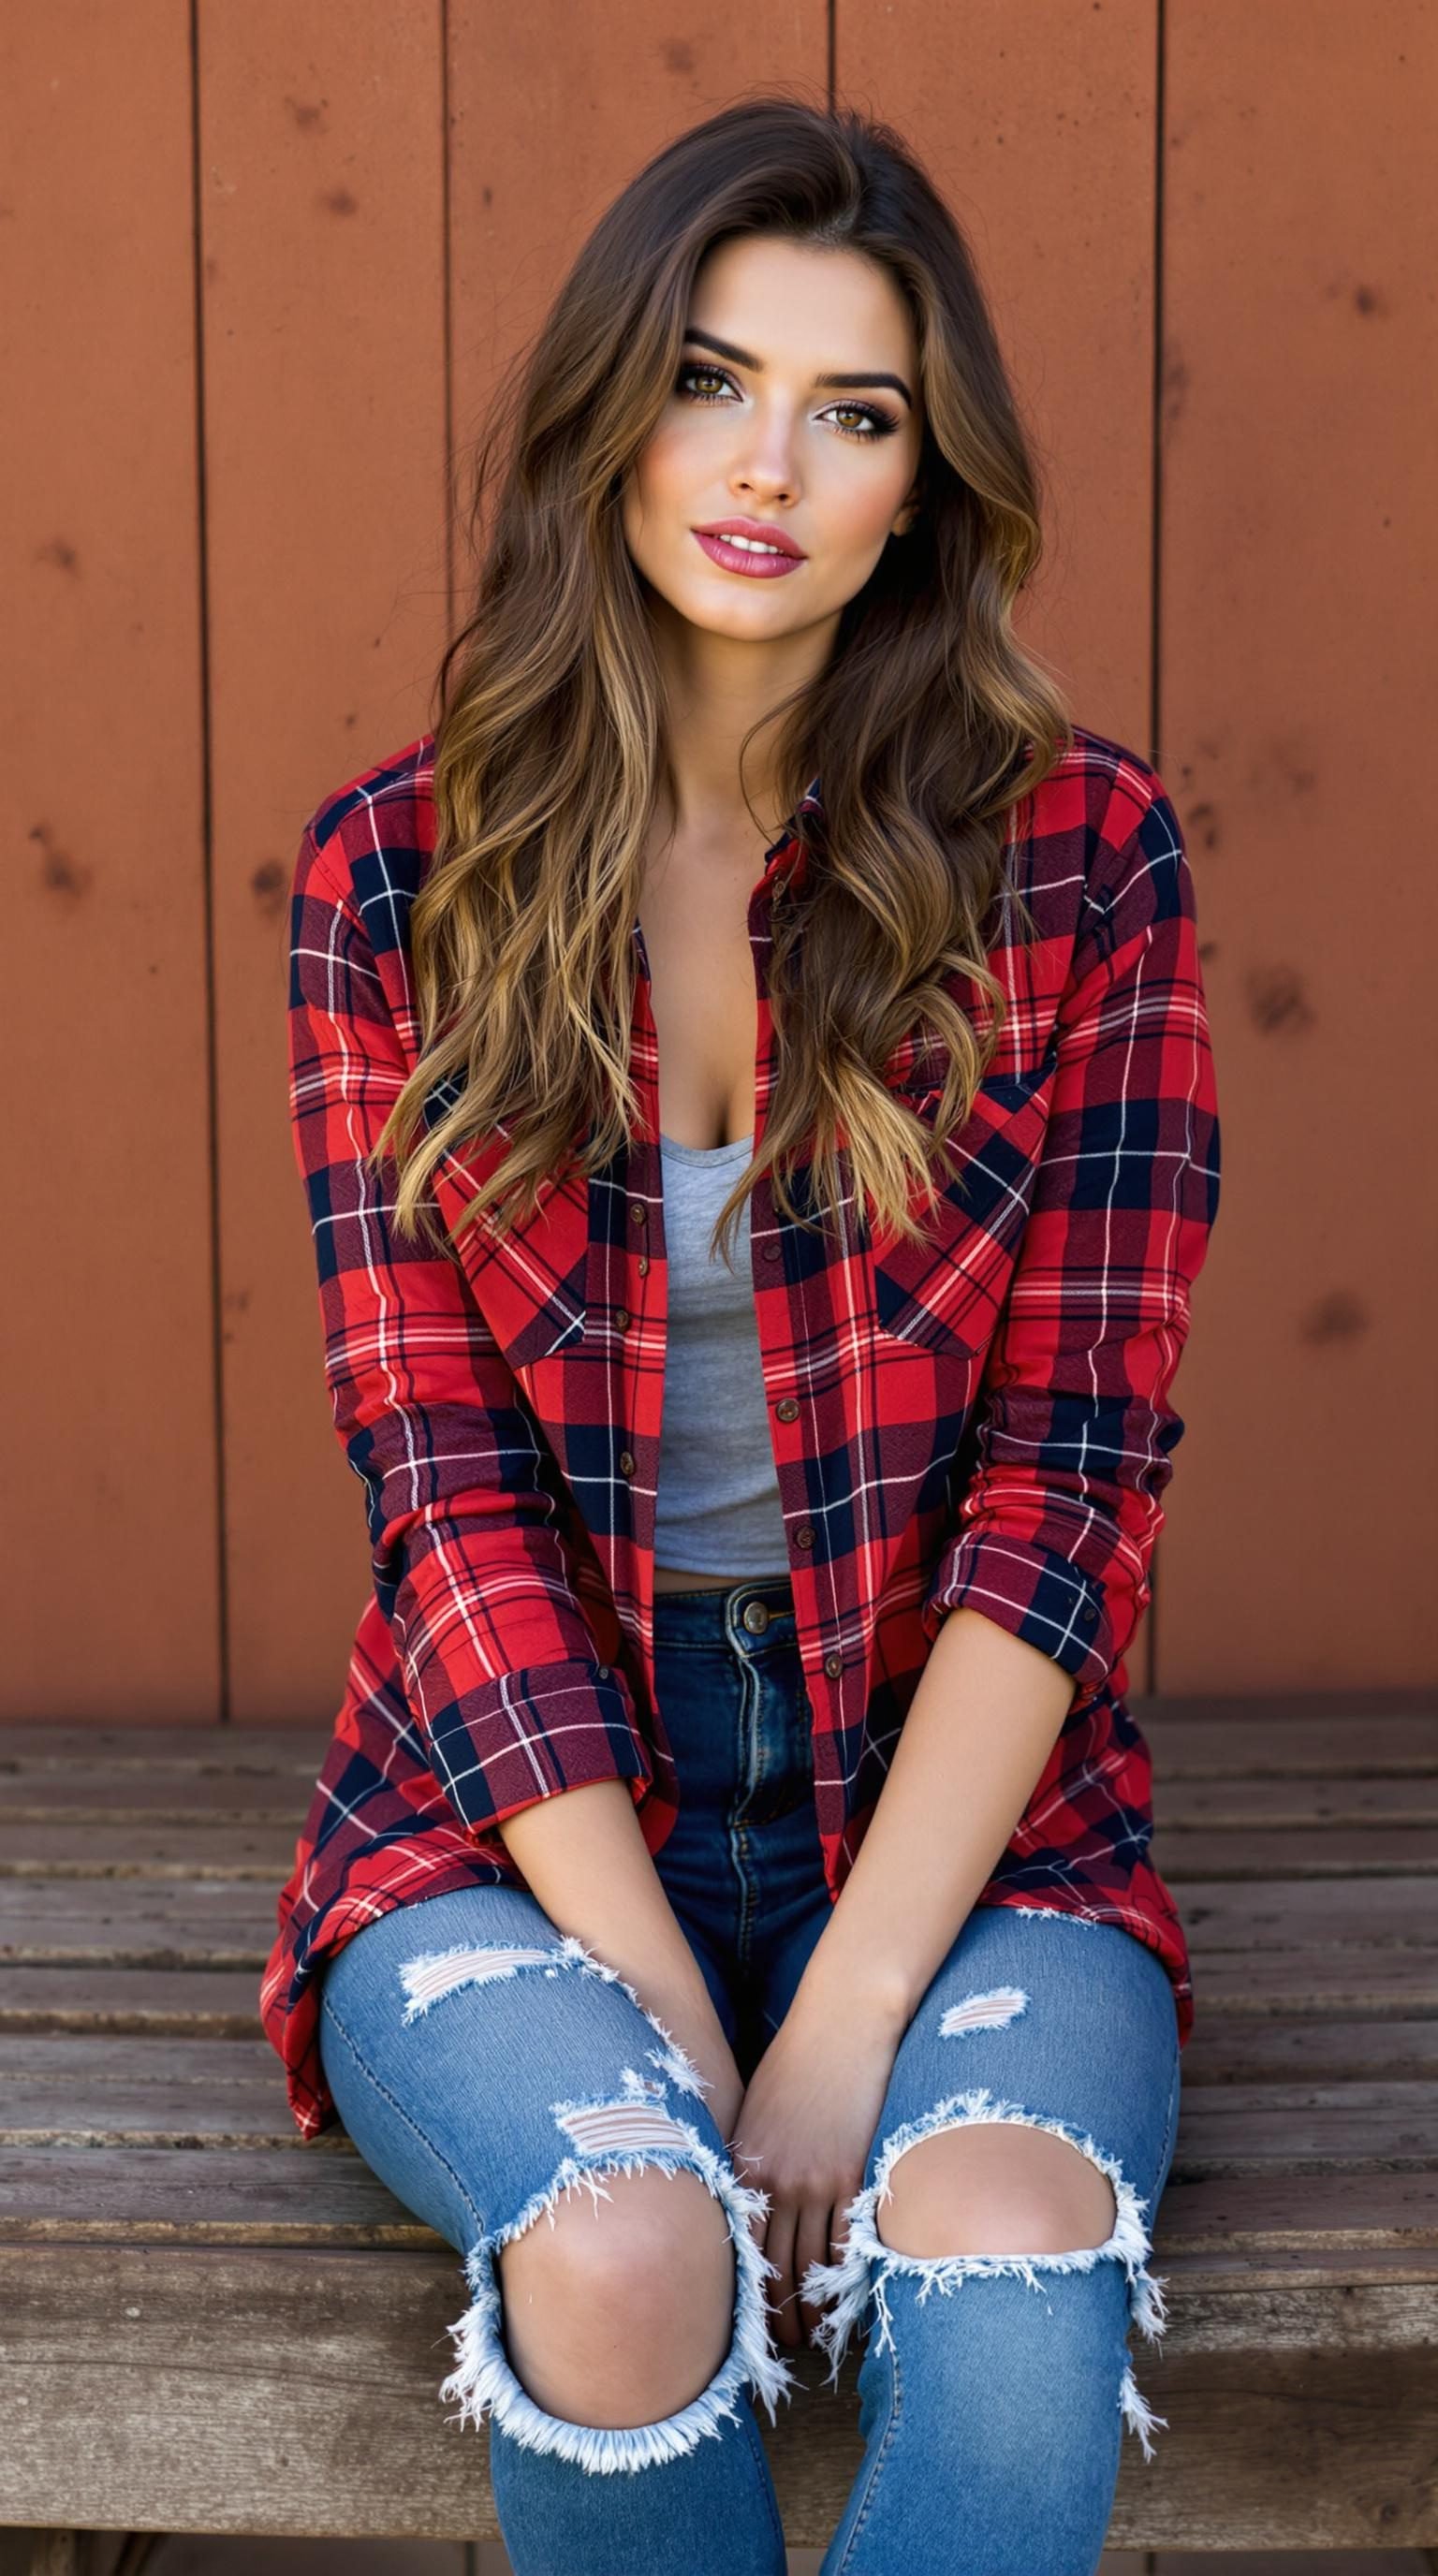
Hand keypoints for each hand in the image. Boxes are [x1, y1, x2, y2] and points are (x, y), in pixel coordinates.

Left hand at [726, 1984, 904, 2350]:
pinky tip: (845, 2298)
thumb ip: (747, 2165)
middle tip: (783, 2349)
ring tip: (813, 2336)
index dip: (744, 2297)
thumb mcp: (753, 2114)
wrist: (841, 2026)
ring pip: (810, 2263)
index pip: (739, 2250)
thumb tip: (740, 2212)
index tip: (746, 2328)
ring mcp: (816, 2179)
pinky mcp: (853, 2172)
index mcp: (744, 2166)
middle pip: (773, 2268)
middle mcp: (774, 2179)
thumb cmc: (794, 2067)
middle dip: (777, 2316)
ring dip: (811, 2307)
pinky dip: (845, 2276)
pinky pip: (847, 2240)